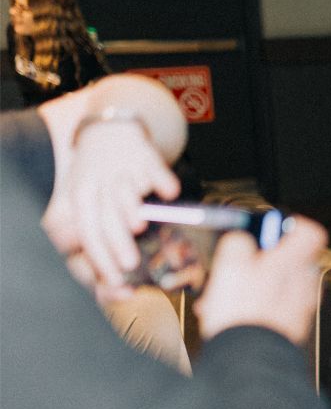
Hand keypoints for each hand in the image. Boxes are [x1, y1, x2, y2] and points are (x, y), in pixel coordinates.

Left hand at [43, 119, 180, 287]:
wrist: (109, 127)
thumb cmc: (101, 174)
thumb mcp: (88, 196)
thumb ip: (99, 229)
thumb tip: (108, 273)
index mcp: (83, 196)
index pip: (89, 232)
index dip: (101, 258)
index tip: (116, 281)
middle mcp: (100, 183)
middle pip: (106, 216)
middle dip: (118, 242)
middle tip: (131, 264)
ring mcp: (122, 168)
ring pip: (125, 191)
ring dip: (131, 209)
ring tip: (140, 228)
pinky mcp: (144, 153)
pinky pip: (155, 168)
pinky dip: (163, 181)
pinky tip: (170, 193)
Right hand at [195, 216, 327, 344]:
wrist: (250, 360)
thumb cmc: (244, 314)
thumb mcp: (231, 265)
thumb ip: (239, 243)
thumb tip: (242, 240)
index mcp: (295, 263)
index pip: (310, 233)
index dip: (290, 226)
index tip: (270, 229)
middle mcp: (305, 285)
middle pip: (290, 260)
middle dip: (261, 260)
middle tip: (238, 264)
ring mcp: (300, 308)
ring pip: (277, 285)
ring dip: (251, 285)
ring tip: (222, 294)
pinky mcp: (289, 328)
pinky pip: (272, 308)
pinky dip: (253, 307)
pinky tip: (227, 314)